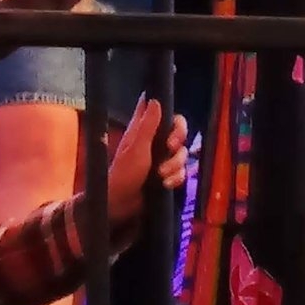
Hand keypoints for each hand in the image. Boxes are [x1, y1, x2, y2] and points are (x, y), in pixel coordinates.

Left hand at [107, 98, 190, 222]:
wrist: (122, 204)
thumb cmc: (124, 173)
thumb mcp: (137, 148)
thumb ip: (147, 125)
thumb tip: (155, 100)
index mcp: (144, 129)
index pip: (161, 110)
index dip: (170, 112)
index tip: (170, 122)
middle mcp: (154, 140)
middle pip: (178, 130)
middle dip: (178, 139)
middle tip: (170, 148)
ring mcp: (162, 157)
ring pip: (182, 152)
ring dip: (175, 165)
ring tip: (162, 175)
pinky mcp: (167, 174)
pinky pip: (182, 171)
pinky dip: (176, 178)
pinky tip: (166, 184)